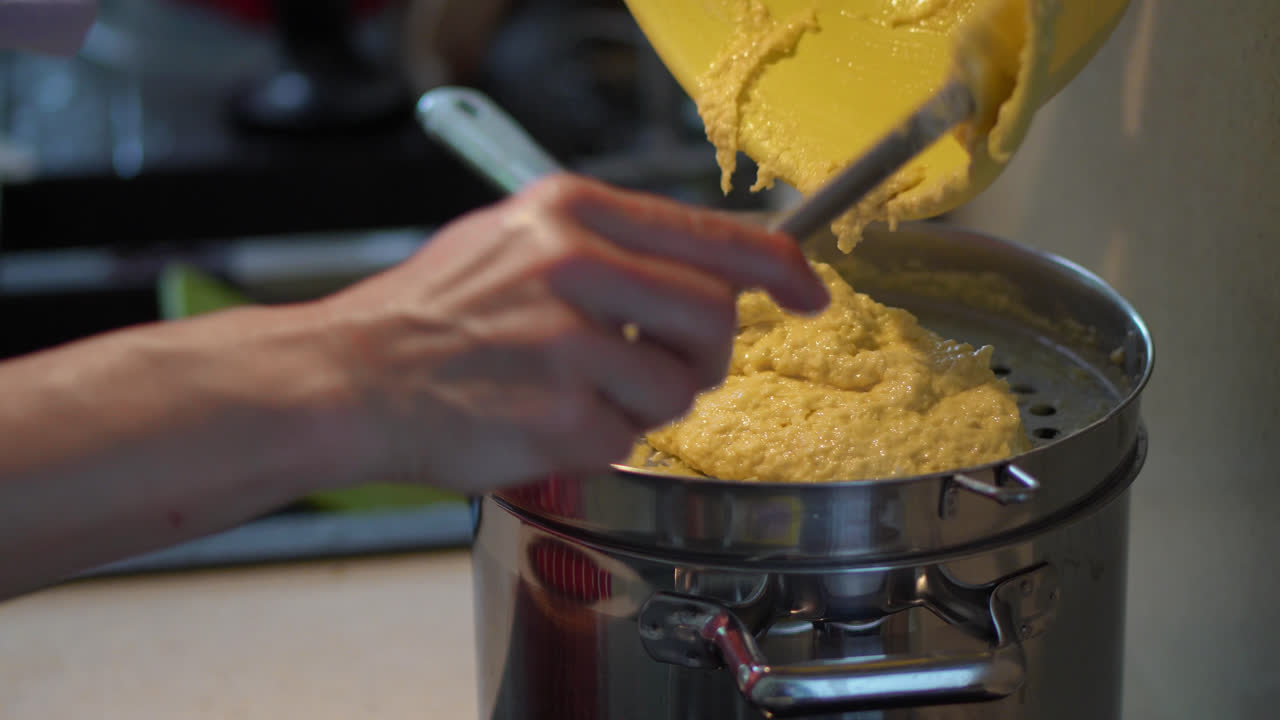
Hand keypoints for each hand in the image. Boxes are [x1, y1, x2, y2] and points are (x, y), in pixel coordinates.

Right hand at [316, 174, 827, 492]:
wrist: (352, 376)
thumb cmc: (433, 314)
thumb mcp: (516, 238)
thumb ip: (610, 247)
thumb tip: (704, 272)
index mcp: (569, 212)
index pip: (711, 235)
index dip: (777, 268)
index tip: (807, 292)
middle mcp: (574, 266)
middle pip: (713, 317)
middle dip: (706, 354)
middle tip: (667, 366)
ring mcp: (568, 343)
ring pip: (679, 387)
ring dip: (646, 401)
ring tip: (580, 391)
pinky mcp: (560, 415)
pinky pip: (628, 439)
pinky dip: (599, 440)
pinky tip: (545, 418)